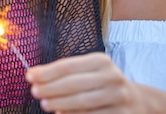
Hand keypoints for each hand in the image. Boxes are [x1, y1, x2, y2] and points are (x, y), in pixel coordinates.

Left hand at [26, 52, 140, 113]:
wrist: (136, 101)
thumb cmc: (101, 84)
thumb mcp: (87, 72)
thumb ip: (64, 73)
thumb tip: (34, 75)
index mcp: (101, 61)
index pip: (68, 66)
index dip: (47, 72)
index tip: (29, 76)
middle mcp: (112, 76)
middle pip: (74, 83)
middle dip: (50, 88)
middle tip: (34, 92)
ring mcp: (118, 96)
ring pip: (82, 101)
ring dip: (60, 103)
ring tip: (44, 104)